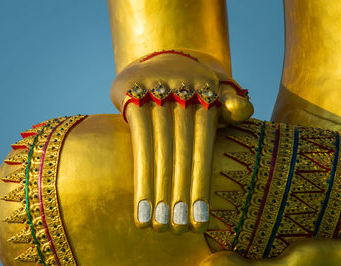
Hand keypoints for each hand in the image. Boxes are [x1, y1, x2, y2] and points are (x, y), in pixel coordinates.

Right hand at [111, 51, 252, 233]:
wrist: (161, 54)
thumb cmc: (193, 84)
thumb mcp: (215, 89)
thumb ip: (230, 102)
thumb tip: (243, 110)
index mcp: (207, 92)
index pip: (202, 146)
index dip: (200, 184)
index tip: (198, 221)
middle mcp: (182, 90)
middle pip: (181, 151)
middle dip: (179, 193)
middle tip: (176, 231)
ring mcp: (155, 90)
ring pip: (158, 148)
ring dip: (156, 189)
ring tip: (156, 225)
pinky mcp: (131, 92)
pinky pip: (136, 138)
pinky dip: (139, 172)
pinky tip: (139, 200)